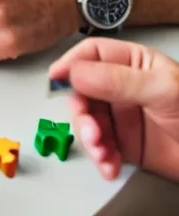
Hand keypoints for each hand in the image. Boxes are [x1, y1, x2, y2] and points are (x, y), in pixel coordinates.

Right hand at [50, 38, 178, 180]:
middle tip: (89, 127)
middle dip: (81, 111)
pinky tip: (109, 164)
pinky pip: (101, 148)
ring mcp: (123, 117)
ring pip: (88, 121)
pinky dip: (100, 158)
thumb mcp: (162, 89)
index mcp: (133, 64)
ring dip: (89, 138)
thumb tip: (76, 72)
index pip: (92, 55)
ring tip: (102, 151)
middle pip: (83, 90)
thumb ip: (118, 80)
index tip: (57, 76)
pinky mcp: (126, 145)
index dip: (72, 62)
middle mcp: (122, 88)